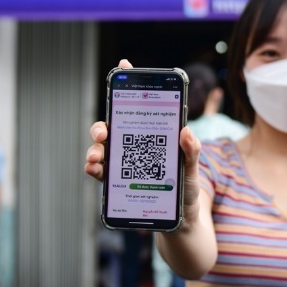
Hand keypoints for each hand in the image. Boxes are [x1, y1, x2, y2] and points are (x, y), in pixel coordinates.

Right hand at [83, 59, 203, 227]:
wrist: (181, 221)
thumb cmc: (186, 190)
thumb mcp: (192, 170)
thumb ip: (191, 152)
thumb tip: (186, 131)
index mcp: (152, 136)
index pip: (140, 107)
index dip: (131, 85)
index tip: (124, 64)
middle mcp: (134, 146)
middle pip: (113, 128)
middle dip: (102, 126)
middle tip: (103, 132)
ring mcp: (124, 163)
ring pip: (103, 149)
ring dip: (95, 150)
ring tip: (97, 157)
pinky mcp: (119, 183)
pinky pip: (102, 172)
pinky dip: (94, 168)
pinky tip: (94, 169)